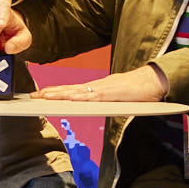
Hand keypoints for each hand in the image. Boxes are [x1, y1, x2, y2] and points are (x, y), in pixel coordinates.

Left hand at [47, 64, 169, 102]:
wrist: (155, 80)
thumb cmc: (139, 90)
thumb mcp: (118, 97)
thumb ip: (105, 101)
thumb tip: (95, 106)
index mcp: (97, 88)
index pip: (72, 90)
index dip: (56, 92)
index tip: (41, 94)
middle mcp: (97, 86)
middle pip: (69, 90)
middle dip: (50, 93)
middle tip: (32, 95)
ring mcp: (102, 89)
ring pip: (76, 92)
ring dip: (59, 94)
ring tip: (43, 96)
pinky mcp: (111, 93)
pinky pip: (91, 96)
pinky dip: (78, 97)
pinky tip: (68, 98)